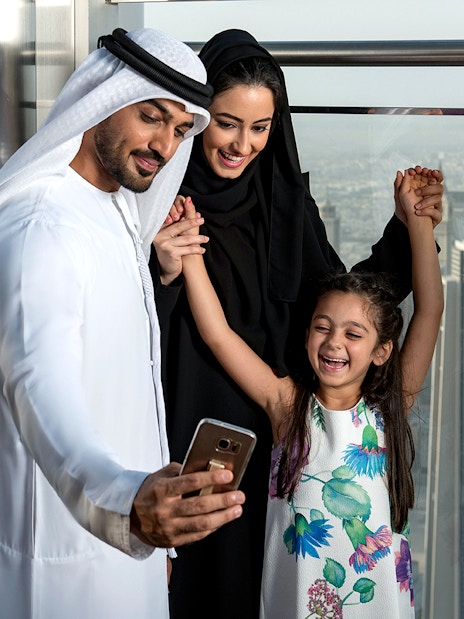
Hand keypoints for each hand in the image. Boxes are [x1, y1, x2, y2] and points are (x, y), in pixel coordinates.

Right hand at [130, 463, 244, 547]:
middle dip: (223, 500)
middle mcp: (164, 510)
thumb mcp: (162, 475)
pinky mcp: (172, 540)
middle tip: (239, 495)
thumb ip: (183, 471)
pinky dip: (213, 527)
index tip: (228, 475)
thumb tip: (208, 468)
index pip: (190, 482)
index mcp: (161, 490)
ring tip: (236, 509)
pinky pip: (197, 535)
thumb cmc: (150, 491)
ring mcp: (168, 528)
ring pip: (201, 524)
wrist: (130, 515)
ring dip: (223, 516)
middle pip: (199, 505)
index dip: (211, 478)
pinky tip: (223, 519)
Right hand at [152, 197, 208, 285]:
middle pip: (178, 226)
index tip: (194, 214)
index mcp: (159, 229)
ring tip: (206, 239)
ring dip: (198, 238)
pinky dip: (196, 249)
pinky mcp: (171, 253)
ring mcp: (164, 244)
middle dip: (192, 223)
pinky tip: (202, 250)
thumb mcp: (174, 237)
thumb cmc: (171, 251)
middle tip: (202, 220)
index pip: (173, 220)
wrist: (166, 269)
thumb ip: (182, 224)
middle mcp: (159, 236)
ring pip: (185, 239)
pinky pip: (187, 249)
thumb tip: (197, 213)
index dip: (183, 216)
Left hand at [394, 166, 442, 228]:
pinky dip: (427, 212)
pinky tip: (417, 212)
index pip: (431, 178)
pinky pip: (436, 212)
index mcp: (425, 188)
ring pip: (438, 198)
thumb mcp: (400, 196)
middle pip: (438, 186)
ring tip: (416, 206)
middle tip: (418, 191)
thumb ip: (400, 184)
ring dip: (426, 201)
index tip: (418, 170)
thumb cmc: (405, 209)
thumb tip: (400, 172)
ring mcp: (435, 205)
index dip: (427, 173)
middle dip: (429, 186)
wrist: (407, 225)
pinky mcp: (436, 215)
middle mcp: (432, 196)